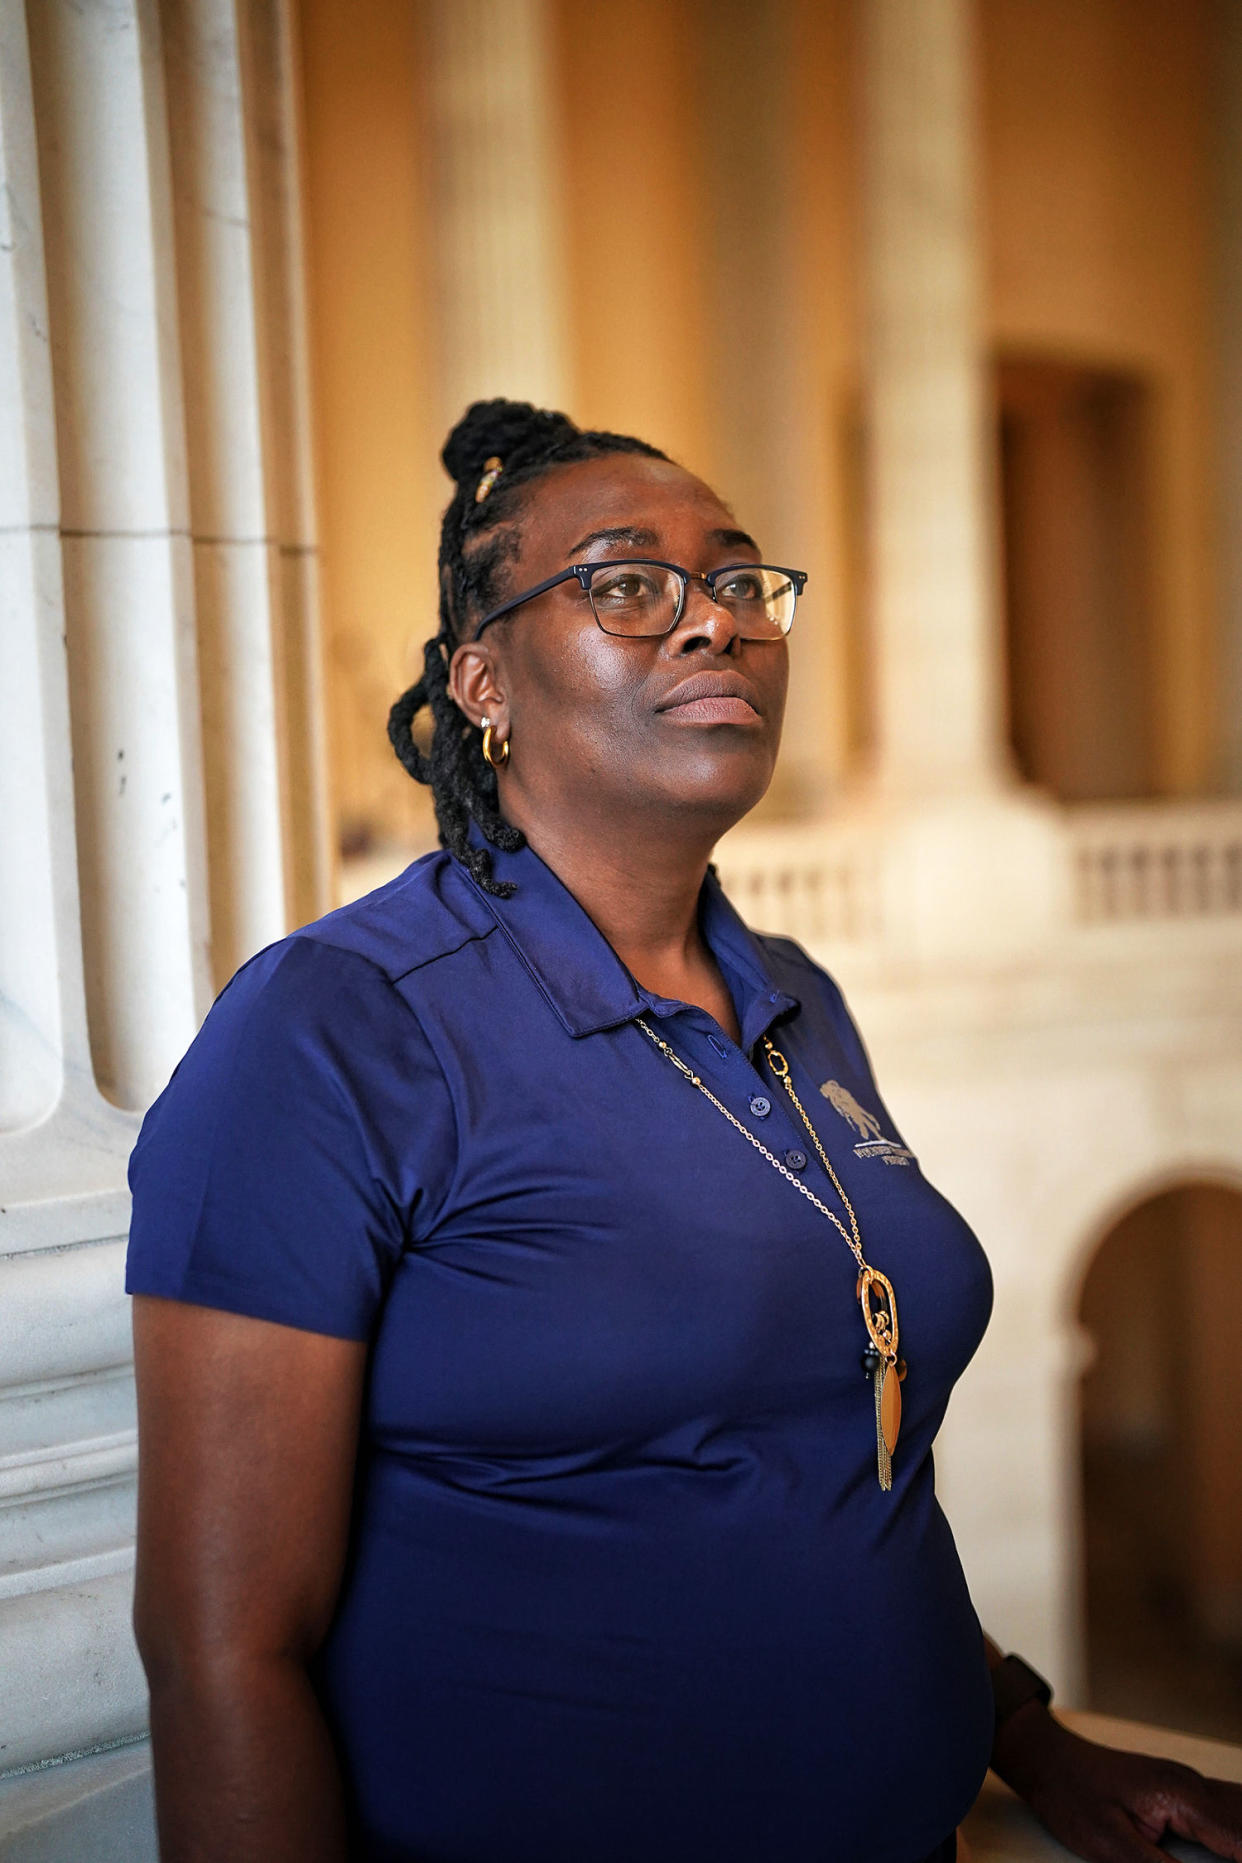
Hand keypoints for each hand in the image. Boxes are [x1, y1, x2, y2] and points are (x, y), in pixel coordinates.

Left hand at [991, 1701, 1241, 1860]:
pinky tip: (1233, 1848)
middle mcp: (1193, 1785)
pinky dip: (1237, 1833)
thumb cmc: (1072, 1796)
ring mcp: (1191, 1785)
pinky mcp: (1185, 1794)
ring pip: (1241, 1810)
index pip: (1241, 1836)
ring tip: (1235, 1855)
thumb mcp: (1110, 1846)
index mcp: (1181, 1796)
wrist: (1048, 1759)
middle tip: (1234, 1861)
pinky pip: (1227, 1813)